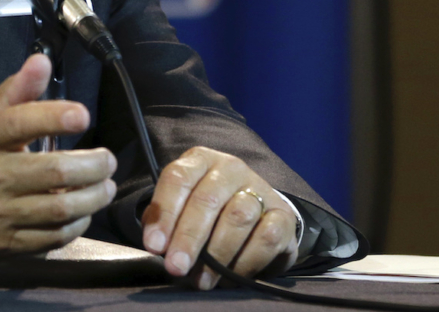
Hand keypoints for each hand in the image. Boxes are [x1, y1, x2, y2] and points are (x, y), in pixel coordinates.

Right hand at [0, 53, 116, 264]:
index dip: (56, 117)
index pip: (20, 122)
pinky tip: (82, 212)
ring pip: (60, 209)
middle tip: (107, 159)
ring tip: (104, 185)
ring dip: (93, 197)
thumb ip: (13, 92)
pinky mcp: (2, 245)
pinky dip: (75, 224)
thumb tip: (42, 62)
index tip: (82, 115)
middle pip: (53, 172)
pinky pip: (51, 238)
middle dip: (93, 165)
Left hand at [141, 147, 297, 289]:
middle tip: (176, 267)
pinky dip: (246, 261)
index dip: (164, 213)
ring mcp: (260, 189)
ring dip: (216, 255)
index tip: (154, 245)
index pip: (178, 178)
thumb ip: (165, 220)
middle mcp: (230, 168)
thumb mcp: (182, 206)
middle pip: (206, 200)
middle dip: (188, 238)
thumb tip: (155, 246)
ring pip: (237, 218)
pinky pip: (265, 238)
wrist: (259, 217)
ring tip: (202, 280)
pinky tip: (231, 276)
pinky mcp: (284, 215)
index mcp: (200, 160)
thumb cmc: (210, 212)